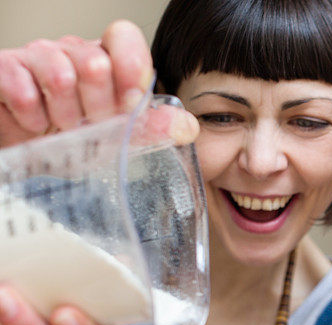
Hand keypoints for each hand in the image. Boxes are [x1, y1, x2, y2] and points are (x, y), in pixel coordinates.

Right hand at [0, 20, 197, 147]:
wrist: (23, 156)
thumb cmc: (70, 142)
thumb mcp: (115, 140)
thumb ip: (150, 130)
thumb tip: (188, 126)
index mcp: (105, 61)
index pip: (124, 37)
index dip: (131, 69)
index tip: (130, 104)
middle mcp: (72, 51)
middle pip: (96, 63)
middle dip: (97, 109)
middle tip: (89, 127)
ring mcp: (36, 56)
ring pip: (61, 76)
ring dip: (64, 117)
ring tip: (61, 129)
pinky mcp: (4, 69)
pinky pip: (24, 91)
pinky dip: (33, 121)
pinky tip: (35, 127)